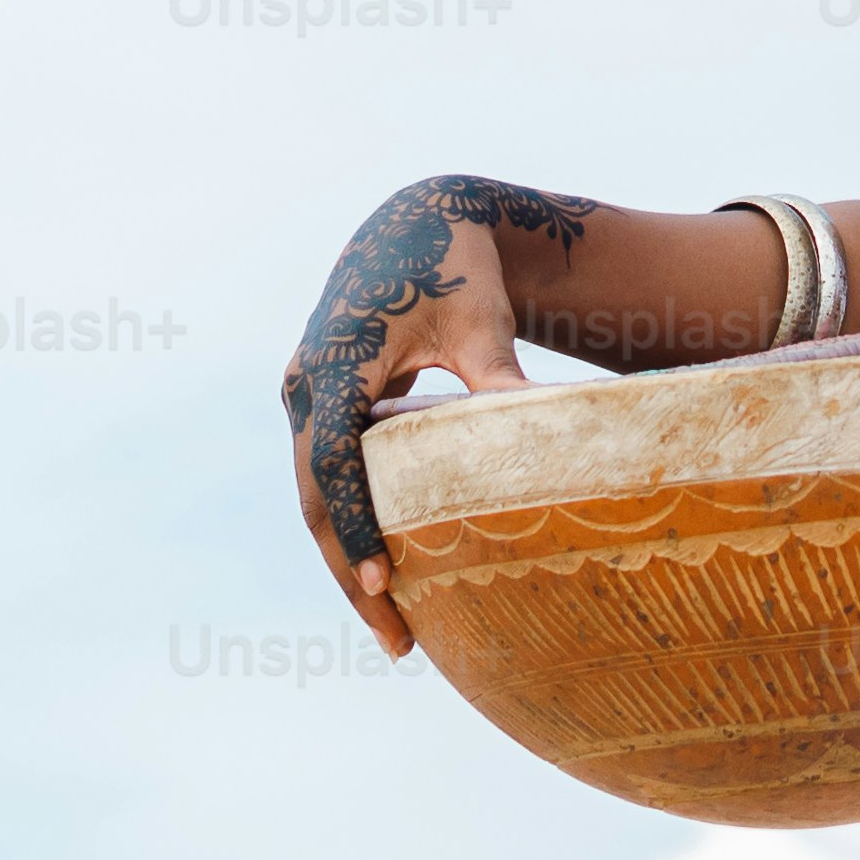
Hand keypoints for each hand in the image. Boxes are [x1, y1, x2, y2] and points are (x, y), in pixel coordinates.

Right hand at [270, 181, 545, 661]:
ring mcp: (307, 395)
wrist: (420, 219)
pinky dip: (353, 526)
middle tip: (397, 640)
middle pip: (314, 497)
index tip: (383, 581)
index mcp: (337, 361)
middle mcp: (307, 383)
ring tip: (393, 628)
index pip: (332, 462)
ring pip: (315, 496)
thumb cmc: (458, 268)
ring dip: (347, 559)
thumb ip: (499, 382)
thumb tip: (553, 444)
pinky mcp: (323, 405)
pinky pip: (328, 479)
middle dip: (349, 572)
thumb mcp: (482, 323)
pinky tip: (388, 576)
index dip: (354, 525)